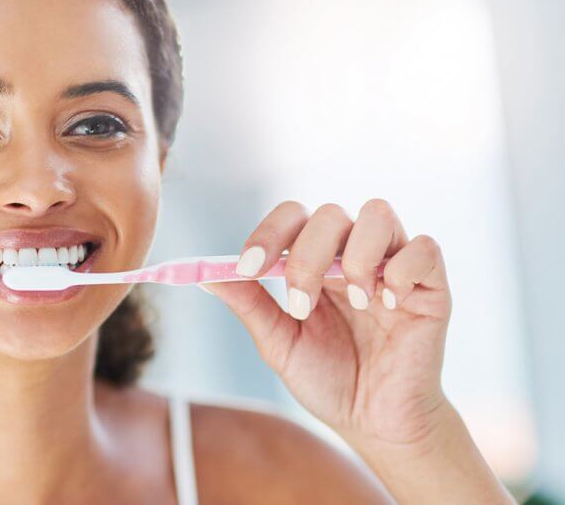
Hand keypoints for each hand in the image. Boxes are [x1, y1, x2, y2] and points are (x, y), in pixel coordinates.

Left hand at [199, 199, 451, 449]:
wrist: (374, 423)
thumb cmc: (328, 379)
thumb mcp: (279, 343)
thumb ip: (249, 304)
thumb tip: (204, 275)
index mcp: (315, 261)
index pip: (292, 216)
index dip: (268, 233)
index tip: (249, 266)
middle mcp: (353, 253)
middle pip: (329, 213)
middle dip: (306, 255)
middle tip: (300, 304)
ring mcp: (392, 266)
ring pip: (378, 213)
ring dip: (355, 254)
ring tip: (351, 300)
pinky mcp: (431, 286)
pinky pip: (424, 248)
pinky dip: (401, 269)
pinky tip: (389, 304)